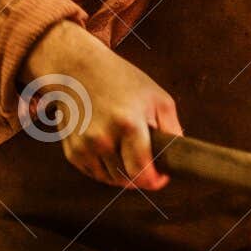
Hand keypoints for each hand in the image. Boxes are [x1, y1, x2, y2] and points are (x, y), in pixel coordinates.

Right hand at [19, 20, 181, 189]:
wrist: (76, 69)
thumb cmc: (120, 80)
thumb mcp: (157, 97)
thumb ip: (173, 130)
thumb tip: (177, 157)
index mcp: (128, 125)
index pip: (143, 175)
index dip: (157, 180)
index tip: (162, 174)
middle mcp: (103, 139)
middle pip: (128, 181)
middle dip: (141, 174)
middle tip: (146, 156)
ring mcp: (84, 147)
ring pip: (111, 180)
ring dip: (123, 172)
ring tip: (126, 147)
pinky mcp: (72, 152)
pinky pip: (95, 174)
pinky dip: (105, 167)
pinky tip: (108, 145)